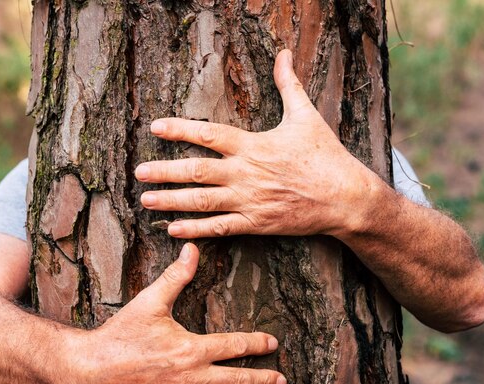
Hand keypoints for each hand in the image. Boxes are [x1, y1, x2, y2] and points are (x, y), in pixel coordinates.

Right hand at [66, 243, 285, 383]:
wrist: (91, 372)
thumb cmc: (121, 335)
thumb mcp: (149, 302)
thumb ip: (176, 277)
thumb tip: (192, 249)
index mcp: (191, 349)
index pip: (235, 346)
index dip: (258, 344)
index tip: (273, 344)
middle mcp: (192, 379)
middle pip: (239, 381)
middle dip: (264, 380)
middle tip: (281, 380)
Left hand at [135, 49, 378, 238]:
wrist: (345, 197)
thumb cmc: (325, 155)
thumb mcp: (306, 115)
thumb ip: (288, 84)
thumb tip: (284, 53)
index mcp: (253, 145)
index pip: (208, 134)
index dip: (179, 130)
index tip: (155, 127)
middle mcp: (245, 173)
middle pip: (196, 171)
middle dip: (164, 171)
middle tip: (138, 173)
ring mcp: (248, 201)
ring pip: (202, 202)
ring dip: (171, 201)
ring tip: (146, 199)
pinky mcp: (255, 224)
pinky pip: (219, 228)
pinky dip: (195, 230)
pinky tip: (172, 228)